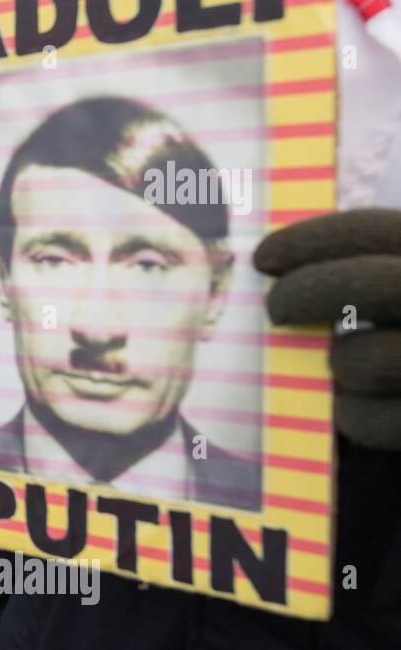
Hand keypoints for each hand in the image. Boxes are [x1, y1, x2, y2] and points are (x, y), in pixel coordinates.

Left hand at [255, 208, 400, 449]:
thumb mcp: (392, 303)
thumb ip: (356, 282)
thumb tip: (273, 268)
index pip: (379, 232)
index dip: (314, 239)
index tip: (262, 258)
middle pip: (378, 284)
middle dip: (310, 291)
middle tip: (275, 308)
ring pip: (364, 360)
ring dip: (338, 362)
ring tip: (341, 362)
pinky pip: (369, 417)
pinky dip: (349, 412)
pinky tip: (350, 405)